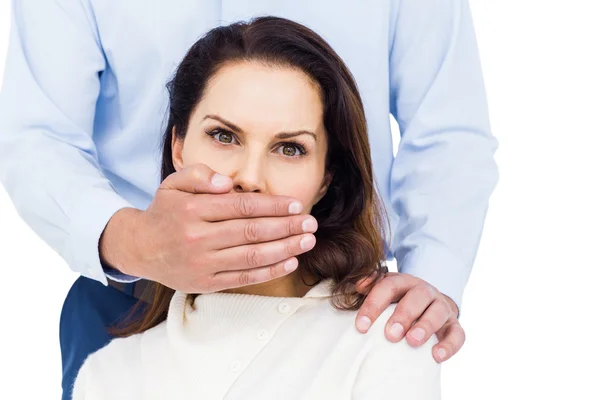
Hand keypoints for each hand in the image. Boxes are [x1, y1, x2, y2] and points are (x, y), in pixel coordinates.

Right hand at [99, 163, 317, 292]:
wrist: (140, 248)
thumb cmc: (164, 212)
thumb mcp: (173, 184)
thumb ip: (199, 175)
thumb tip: (228, 182)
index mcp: (193, 210)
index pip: (242, 206)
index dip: (273, 205)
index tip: (296, 204)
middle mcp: (198, 237)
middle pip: (252, 231)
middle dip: (286, 226)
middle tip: (311, 223)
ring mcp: (203, 263)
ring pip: (252, 256)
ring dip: (285, 248)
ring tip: (307, 241)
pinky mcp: (206, 283)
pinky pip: (243, 278)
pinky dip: (269, 271)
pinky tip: (289, 261)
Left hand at [354, 272, 464, 362]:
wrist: (428, 304)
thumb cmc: (397, 300)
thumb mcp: (383, 291)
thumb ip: (370, 286)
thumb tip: (358, 284)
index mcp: (404, 282)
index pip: (389, 286)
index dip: (374, 305)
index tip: (361, 326)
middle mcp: (425, 291)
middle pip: (418, 296)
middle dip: (404, 315)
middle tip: (390, 335)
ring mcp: (441, 307)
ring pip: (438, 312)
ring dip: (425, 326)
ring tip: (412, 342)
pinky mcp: (453, 325)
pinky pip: (457, 333)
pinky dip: (449, 345)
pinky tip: (437, 356)